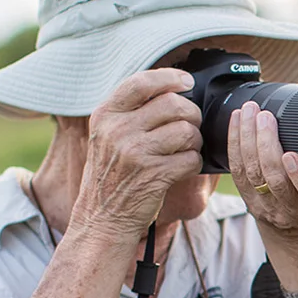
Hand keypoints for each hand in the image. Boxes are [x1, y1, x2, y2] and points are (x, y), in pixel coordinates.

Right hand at [70, 68, 202, 239]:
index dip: (170, 78)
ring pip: (186, 131)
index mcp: (105, 115)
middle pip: (173, 104)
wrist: (102, 219)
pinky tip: (183, 168)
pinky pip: (191, 158)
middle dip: (192, 114)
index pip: (141, 83)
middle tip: (192, 124)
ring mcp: (136, 153)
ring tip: (186, 149)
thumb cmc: (110, 175)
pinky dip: (194, 163)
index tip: (186, 81)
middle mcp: (118, 130)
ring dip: (195, 141)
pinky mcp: (154, 175)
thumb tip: (170, 90)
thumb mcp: (106, 137)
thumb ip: (129, 112)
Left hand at [228, 101, 297, 241]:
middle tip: (264, 117)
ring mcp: (268, 209)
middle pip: (275, 180)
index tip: (291, 155)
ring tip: (249, 113)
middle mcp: (294, 212)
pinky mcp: (249, 202)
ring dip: (247, 139)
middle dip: (266, 144)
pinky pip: (237, 172)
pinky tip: (237, 123)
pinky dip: (235, 144)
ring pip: (253, 174)